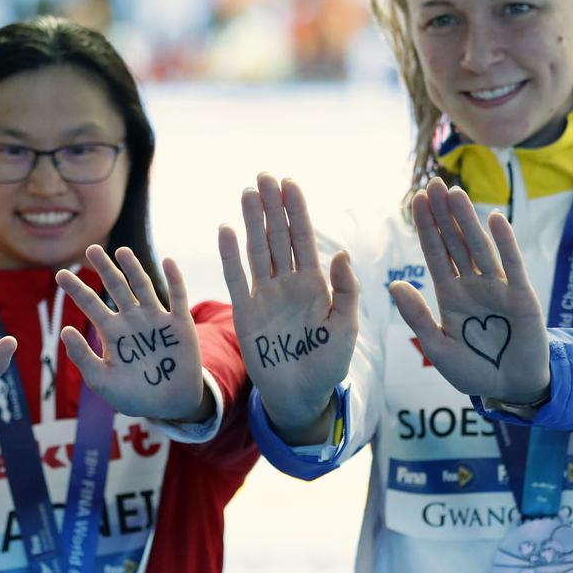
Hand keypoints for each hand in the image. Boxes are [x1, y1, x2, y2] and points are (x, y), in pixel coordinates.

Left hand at [56, 245, 206, 420]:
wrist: (170, 406)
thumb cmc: (134, 395)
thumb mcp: (102, 381)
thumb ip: (83, 358)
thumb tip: (65, 330)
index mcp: (112, 332)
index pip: (90, 305)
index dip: (76, 290)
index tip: (59, 274)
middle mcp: (131, 320)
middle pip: (116, 288)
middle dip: (104, 269)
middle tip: (91, 249)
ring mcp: (156, 320)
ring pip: (143, 287)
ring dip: (133, 268)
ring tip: (121, 251)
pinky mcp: (179, 324)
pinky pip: (178, 297)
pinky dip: (174, 279)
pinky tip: (168, 261)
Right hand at [218, 174, 358, 442]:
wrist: (301, 395)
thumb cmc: (328, 364)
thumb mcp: (346, 328)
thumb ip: (346, 291)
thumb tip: (340, 254)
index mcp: (315, 285)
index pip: (304, 239)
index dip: (296, 211)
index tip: (290, 183)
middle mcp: (288, 284)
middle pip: (277, 237)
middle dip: (272, 207)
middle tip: (264, 176)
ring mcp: (265, 296)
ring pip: (257, 251)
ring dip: (252, 222)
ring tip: (247, 193)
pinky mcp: (246, 313)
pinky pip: (236, 279)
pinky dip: (230, 255)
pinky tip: (226, 230)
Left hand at [390, 178, 548, 404]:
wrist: (508, 388)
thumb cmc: (471, 369)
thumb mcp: (436, 346)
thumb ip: (416, 316)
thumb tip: (393, 286)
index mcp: (449, 295)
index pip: (434, 253)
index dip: (425, 227)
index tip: (416, 200)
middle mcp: (472, 285)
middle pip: (454, 242)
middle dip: (443, 214)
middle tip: (433, 183)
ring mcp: (497, 288)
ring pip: (479, 247)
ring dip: (467, 220)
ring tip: (454, 193)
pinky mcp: (521, 297)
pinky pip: (512, 265)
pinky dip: (505, 242)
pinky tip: (495, 219)